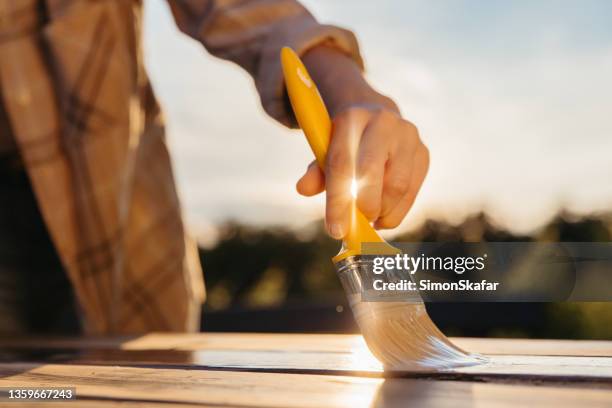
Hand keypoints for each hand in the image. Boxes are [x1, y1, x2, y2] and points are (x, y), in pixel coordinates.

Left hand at [296, 106, 428, 238]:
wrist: (376, 115)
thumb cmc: (346, 140)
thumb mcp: (325, 149)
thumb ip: (316, 171)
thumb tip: (303, 189)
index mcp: (352, 118)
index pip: (342, 164)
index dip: (337, 201)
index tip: (335, 230)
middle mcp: (383, 122)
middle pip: (373, 173)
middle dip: (363, 208)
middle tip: (355, 225)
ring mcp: (407, 136)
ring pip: (398, 186)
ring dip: (383, 212)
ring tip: (370, 220)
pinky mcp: (423, 152)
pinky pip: (413, 191)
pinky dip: (398, 211)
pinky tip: (384, 216)